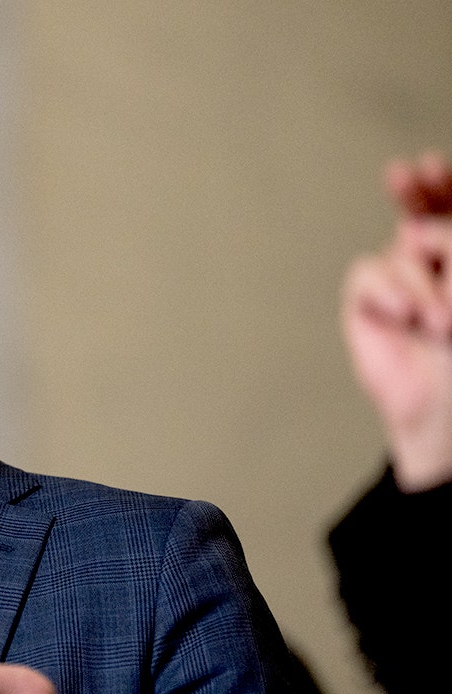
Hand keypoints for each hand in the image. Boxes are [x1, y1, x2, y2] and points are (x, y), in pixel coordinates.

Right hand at [342, 152, 451, 491]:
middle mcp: (438, 267)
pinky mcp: (370, 302)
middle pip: (421, 215)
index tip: (429, 166)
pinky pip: (369, 273)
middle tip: (408, 177)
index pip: (449, 210)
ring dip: (423, 283)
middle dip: (420, 200)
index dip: (440, 185)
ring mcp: (403, 283)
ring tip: (441, 322)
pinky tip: (406, 316)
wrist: (447, 408)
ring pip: (401, 247)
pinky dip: (389, 292)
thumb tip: (415, 229)